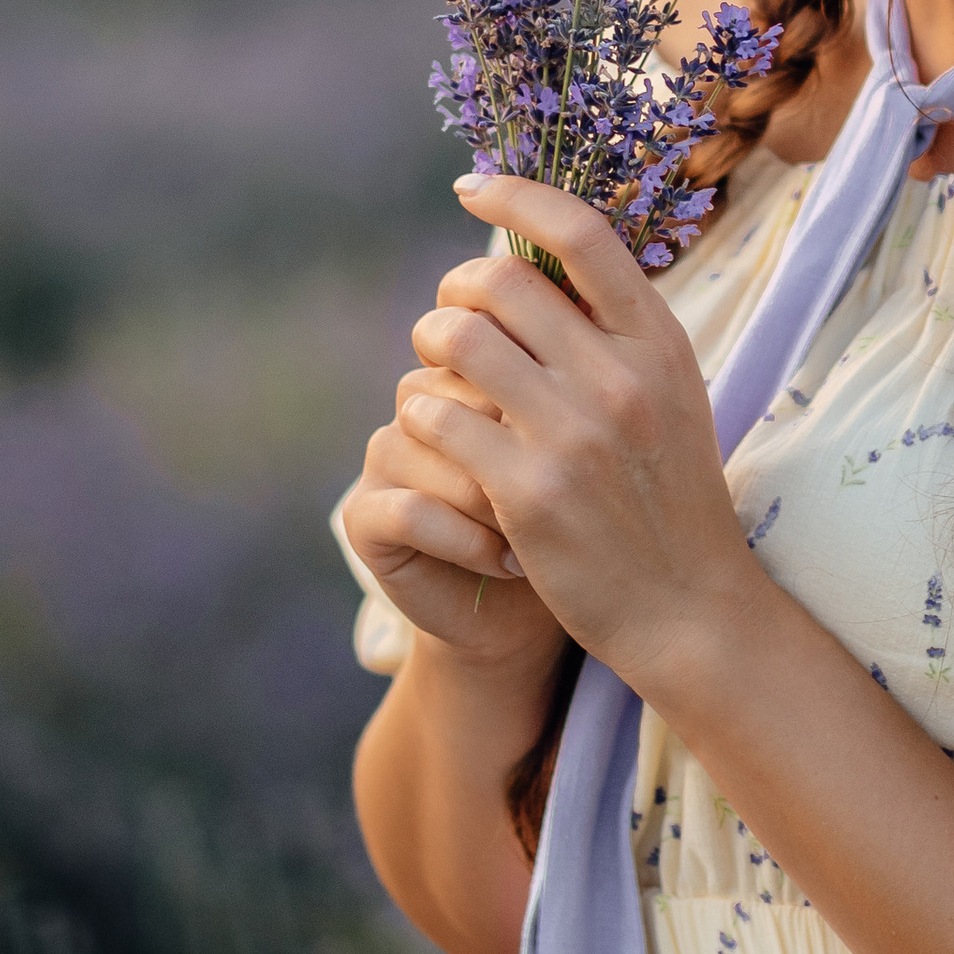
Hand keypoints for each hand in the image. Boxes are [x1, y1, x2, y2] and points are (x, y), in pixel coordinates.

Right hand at [338, 362, 562, 673]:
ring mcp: (386, 455)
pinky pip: (409, 509)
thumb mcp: (583, 443)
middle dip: (519, 446)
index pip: (494, 341)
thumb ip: (571, 384)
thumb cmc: (572, 518)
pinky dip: (467, 540)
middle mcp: (420, 400)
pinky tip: (507, 561)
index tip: (580, 448)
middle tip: (557, 494)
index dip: (539, 398)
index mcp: (472, 367)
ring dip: (498, 500)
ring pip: (437, 446)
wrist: (530, 612)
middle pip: (464, 390)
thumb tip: (590, 340)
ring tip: (537, 532)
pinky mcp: (363, 515)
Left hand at [397, 174, 760, 696]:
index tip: (472, 188)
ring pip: (456, 339)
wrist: (688, 604)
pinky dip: (422, 412)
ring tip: (437, 373)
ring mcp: (573, 434)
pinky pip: (438, 414)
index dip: (517, 195)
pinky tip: (436, 430)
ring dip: (430, 346)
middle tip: (450, 318)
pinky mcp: (528, 492)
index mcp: (659, 341)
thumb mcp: (669, 392)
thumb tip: (542, 254)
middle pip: (499, 281)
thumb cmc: (669, 493)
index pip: (581, 232)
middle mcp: (619, 376)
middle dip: (454, 289)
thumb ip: (616, 330)